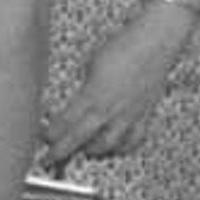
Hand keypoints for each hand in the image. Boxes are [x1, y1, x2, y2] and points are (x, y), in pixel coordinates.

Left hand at [42, 4, 183, 163]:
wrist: (156, 42)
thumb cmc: (125, 46)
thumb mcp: (93, 64)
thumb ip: (86, 87)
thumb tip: (80, 99)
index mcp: (93, 95)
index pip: (65, 123)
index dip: (52, 134)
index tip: (43, 138)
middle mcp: (111, 109)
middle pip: (81, 139)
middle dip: (62, 151)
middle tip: (51, 157)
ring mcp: (129, 115)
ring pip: (108, 145)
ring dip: (92, 150)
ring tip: (83, 150)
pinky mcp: (145, 114)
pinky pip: (133, 140)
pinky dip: (122, 147)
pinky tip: (115, 146)